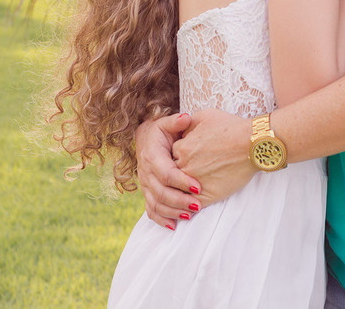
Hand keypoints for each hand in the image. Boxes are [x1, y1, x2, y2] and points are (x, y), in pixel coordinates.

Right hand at [135, 113, 202, 228]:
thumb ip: (176, 122)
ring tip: (190, 216)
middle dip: (179, 200)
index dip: (181, 181)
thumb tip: (186, 118)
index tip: (198, 186)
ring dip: (172, 211)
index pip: (166, 173)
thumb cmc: (161, 130)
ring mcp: (145, 185)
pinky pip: (150, 209)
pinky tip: (173, 226)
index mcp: (152, 156)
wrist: (145, 138)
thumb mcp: (166, 122)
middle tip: (198, 205)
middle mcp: (145, 173)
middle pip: (160, 192)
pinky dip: (160, 219)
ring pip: (155, 203)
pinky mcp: (147, 192)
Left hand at [172, 109, 256, 205]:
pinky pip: (192, 204)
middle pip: (174, 173)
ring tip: (194, 187)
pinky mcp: (207, 196)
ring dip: (184, 189)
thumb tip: (182, 129)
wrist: (252, 143)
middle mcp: (184, 166)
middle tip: (195, 170)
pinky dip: (192, 204)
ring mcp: (194, 183)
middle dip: (181, 172)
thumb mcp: (206, 115)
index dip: (181, 155)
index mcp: (182, 148)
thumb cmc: (232, 127)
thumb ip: (188, 123)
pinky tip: (197, 200)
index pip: (172, 155)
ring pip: (181, 190)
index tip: (192, 155)